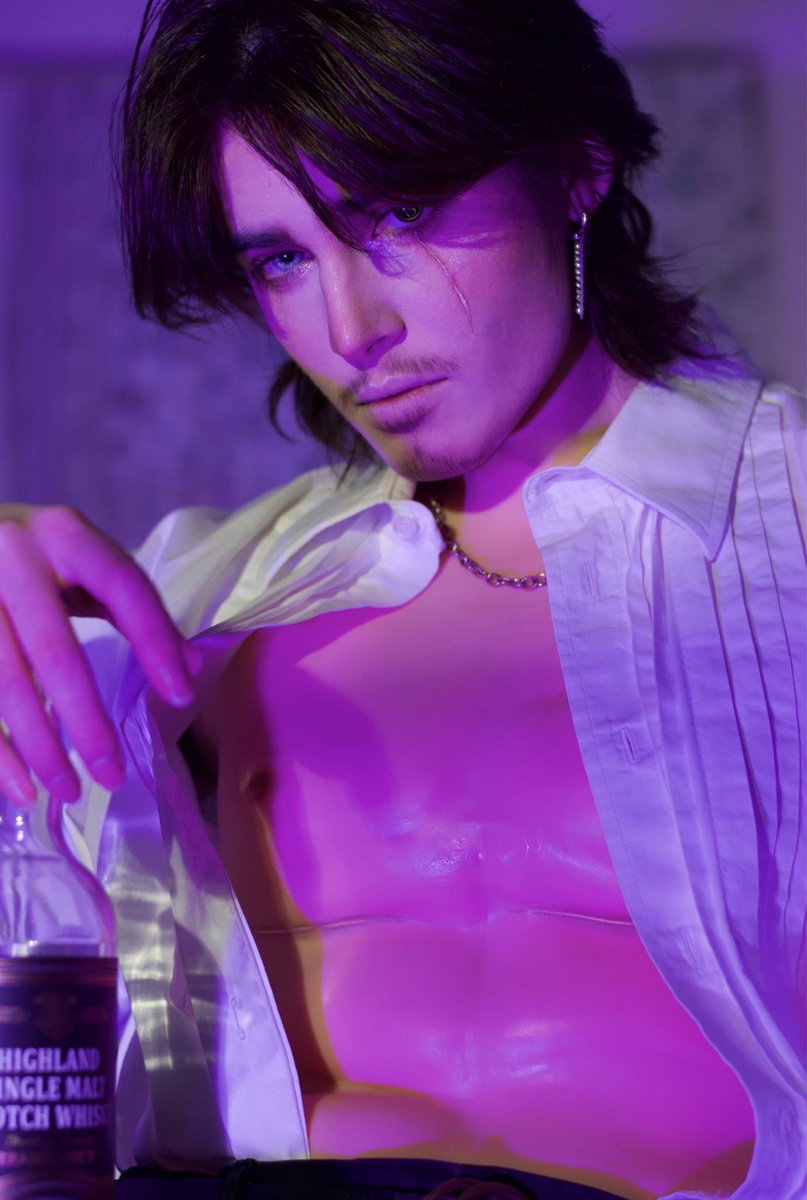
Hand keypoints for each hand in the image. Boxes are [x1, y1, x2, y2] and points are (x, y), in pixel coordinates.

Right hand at [0, 504, 199, 806]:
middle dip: (86, 721)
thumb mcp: (80, 560)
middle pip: (55, 652)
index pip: (123, 587)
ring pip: (6, 682)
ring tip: (68, 791)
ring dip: (38, 746)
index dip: (154, 640)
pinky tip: (20, 788)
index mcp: (64, 533)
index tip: (180, 696)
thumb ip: (130, 606)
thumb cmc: (31, 556)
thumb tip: (190, 666)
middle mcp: (12, 554)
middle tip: (113, 776)